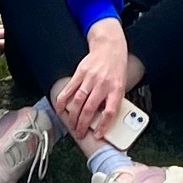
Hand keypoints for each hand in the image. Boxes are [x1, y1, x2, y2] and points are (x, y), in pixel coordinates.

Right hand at [55, 20, 131, 146]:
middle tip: (79, 133)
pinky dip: (63, 101)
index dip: (103, 126)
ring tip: (71, 126)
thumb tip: (103, 119)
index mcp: (116, 89)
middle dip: (82, 125)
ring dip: (73, 117)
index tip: (98, 135)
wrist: (109, 48)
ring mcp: (90, 79)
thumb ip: (112, 101)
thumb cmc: (116, 69)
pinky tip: (60, 110)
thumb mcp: (121, 85)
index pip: (110, 112)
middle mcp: (103, 84)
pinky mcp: (80, 73)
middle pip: (89, 109)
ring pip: (78, 102)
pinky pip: (69, 89)